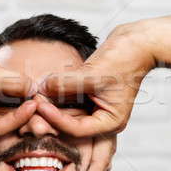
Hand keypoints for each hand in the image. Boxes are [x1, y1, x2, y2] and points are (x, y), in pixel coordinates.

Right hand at [0, 22, 36, 134]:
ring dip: (22, 108)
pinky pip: (5, 98)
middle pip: (2, 126)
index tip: (34, 104)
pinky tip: (33, 91)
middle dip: (21, 123)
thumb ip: (10, 82)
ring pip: (6, 112)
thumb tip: (34, 89)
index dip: (19, 117)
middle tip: (43, 117)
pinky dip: (17, 95)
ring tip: (42, 103)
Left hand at [38, 22, 153, 136]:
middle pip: (71, 125)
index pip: (77, 129)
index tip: (40, 106)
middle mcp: (104, 118)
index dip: (56, 119)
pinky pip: (72, 100)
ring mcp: (97, 107)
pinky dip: (59, 95)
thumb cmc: (126, 58)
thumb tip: (41, 88)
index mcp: (110, 122)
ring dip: (53, 105)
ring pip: (69, 112)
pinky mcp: (91, 94)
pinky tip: (43, 89)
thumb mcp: (94, 73)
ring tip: (33, 97)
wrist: (139, 41)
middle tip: (31, 104)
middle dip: (51, 116)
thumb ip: (67, 83)